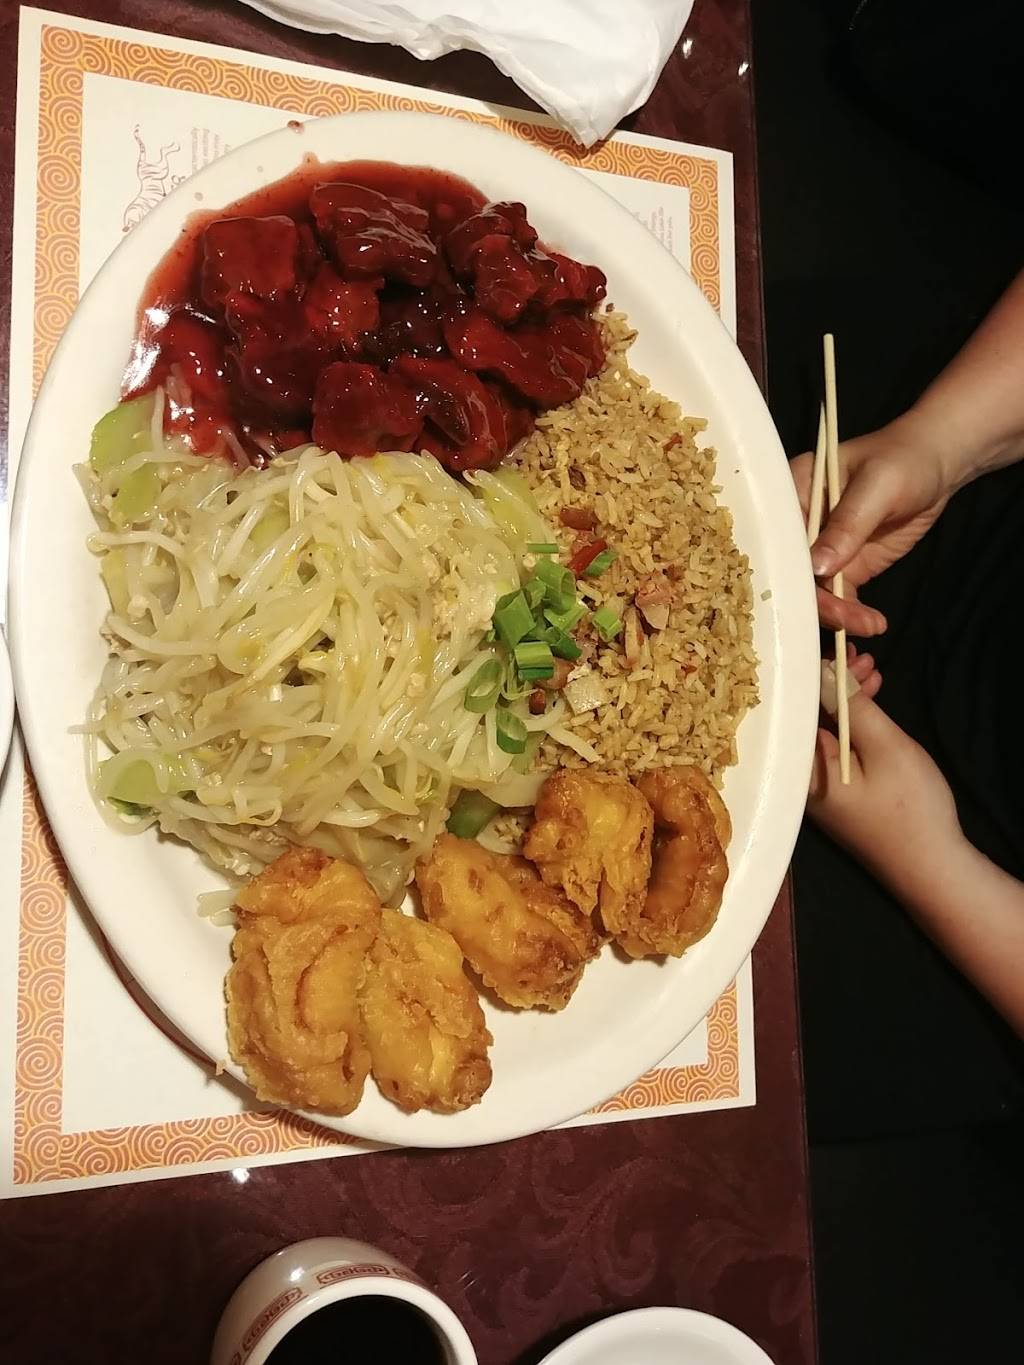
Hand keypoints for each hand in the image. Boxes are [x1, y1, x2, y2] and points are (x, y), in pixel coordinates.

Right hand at [790, 413, 952, 635]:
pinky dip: (851, 616)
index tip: (808, 598)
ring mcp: (822, 550)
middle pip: (792, 573)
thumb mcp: (877, 486)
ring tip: (871, 626)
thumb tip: (819, 569)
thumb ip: (848, 525)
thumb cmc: (904, 460)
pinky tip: (871, 625)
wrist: (937, 465)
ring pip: (816, 592)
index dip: (786, 572)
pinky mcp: (846, 568)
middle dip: (818, 602)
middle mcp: (798, 527)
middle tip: (849, 620)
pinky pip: (839, 598)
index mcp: (792, 495)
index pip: (776, 541)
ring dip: (839, 615)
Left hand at [808, 665, 964, 899]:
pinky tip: (872, 704)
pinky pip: (837, 746)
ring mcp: (820, 787)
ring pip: (826, 729)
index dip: (814, 673)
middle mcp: (801, 778)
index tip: (835, 647)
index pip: (795, 708)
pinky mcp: (839, 792)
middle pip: (809, 717)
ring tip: (873, 672)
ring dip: (848, 700)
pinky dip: (854, 723)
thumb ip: (854, 710)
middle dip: (833, 683)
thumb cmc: (909, 808)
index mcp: (803, 768)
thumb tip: (824, 674)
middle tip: (862, 656)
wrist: (932, 869)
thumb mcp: (885, 748)